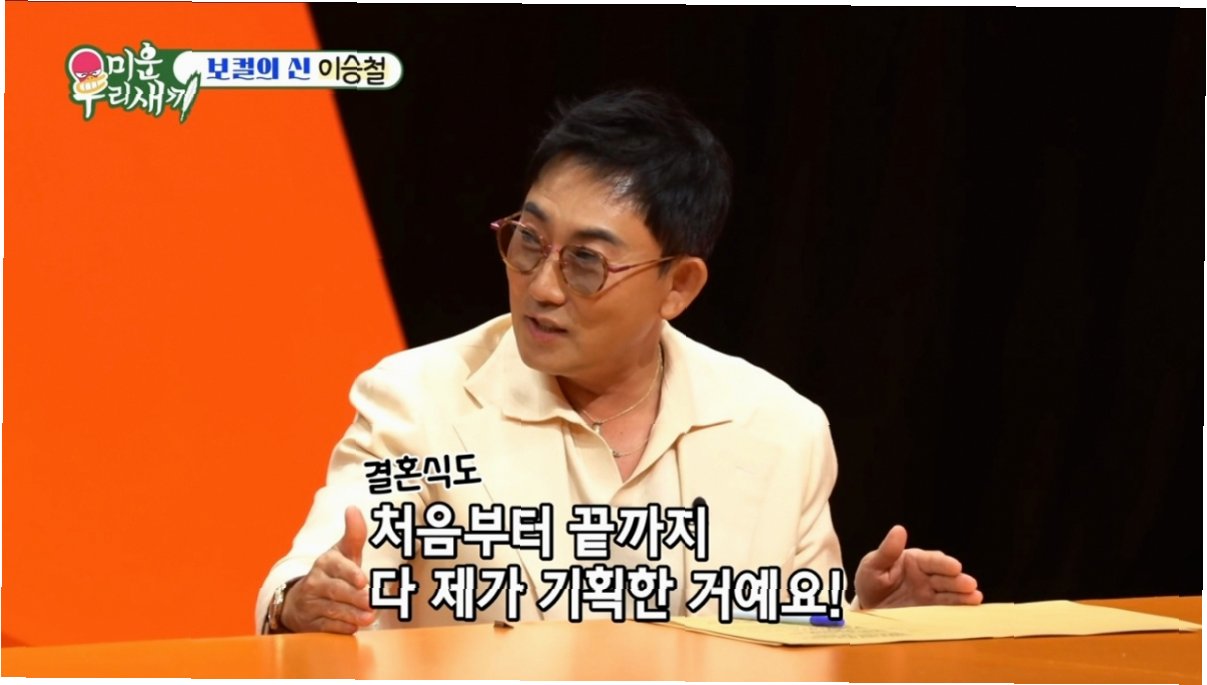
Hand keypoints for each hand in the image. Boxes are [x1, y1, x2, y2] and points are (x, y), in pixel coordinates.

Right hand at [280, 505, 376, 633]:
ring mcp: (311, 603)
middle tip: (373, 603)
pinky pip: (326, 627)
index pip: (337, 566)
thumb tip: (353, 508)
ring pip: (333, 610)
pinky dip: (340, 628)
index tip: (362, 580)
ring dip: (352, 615)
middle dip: (356, 598)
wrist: (302, 599)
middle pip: (337, 591)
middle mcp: (316, 582)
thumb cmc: (334, 572)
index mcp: (326, 562)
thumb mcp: (343, 553)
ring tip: (370, 618)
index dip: (350, 573)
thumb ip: (354, 534)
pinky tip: (353, 627)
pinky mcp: (310, 623)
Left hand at [853, 524, 982, 608]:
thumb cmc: (870, 581)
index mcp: (914, 561)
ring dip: (963, 595)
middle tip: (970, 584)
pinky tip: (972, 608)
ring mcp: (930, 594)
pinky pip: (946, 610)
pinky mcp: (931, 611)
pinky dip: (959, 609)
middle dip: (958, 581)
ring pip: (950, 593)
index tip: (955, 566)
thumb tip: (899, 529)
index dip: (943, 564)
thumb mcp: (872, 565)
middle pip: (945, 577)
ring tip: (976, 598)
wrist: (868, 609)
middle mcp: (926, 576)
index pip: (931, 561)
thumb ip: (887, 551)